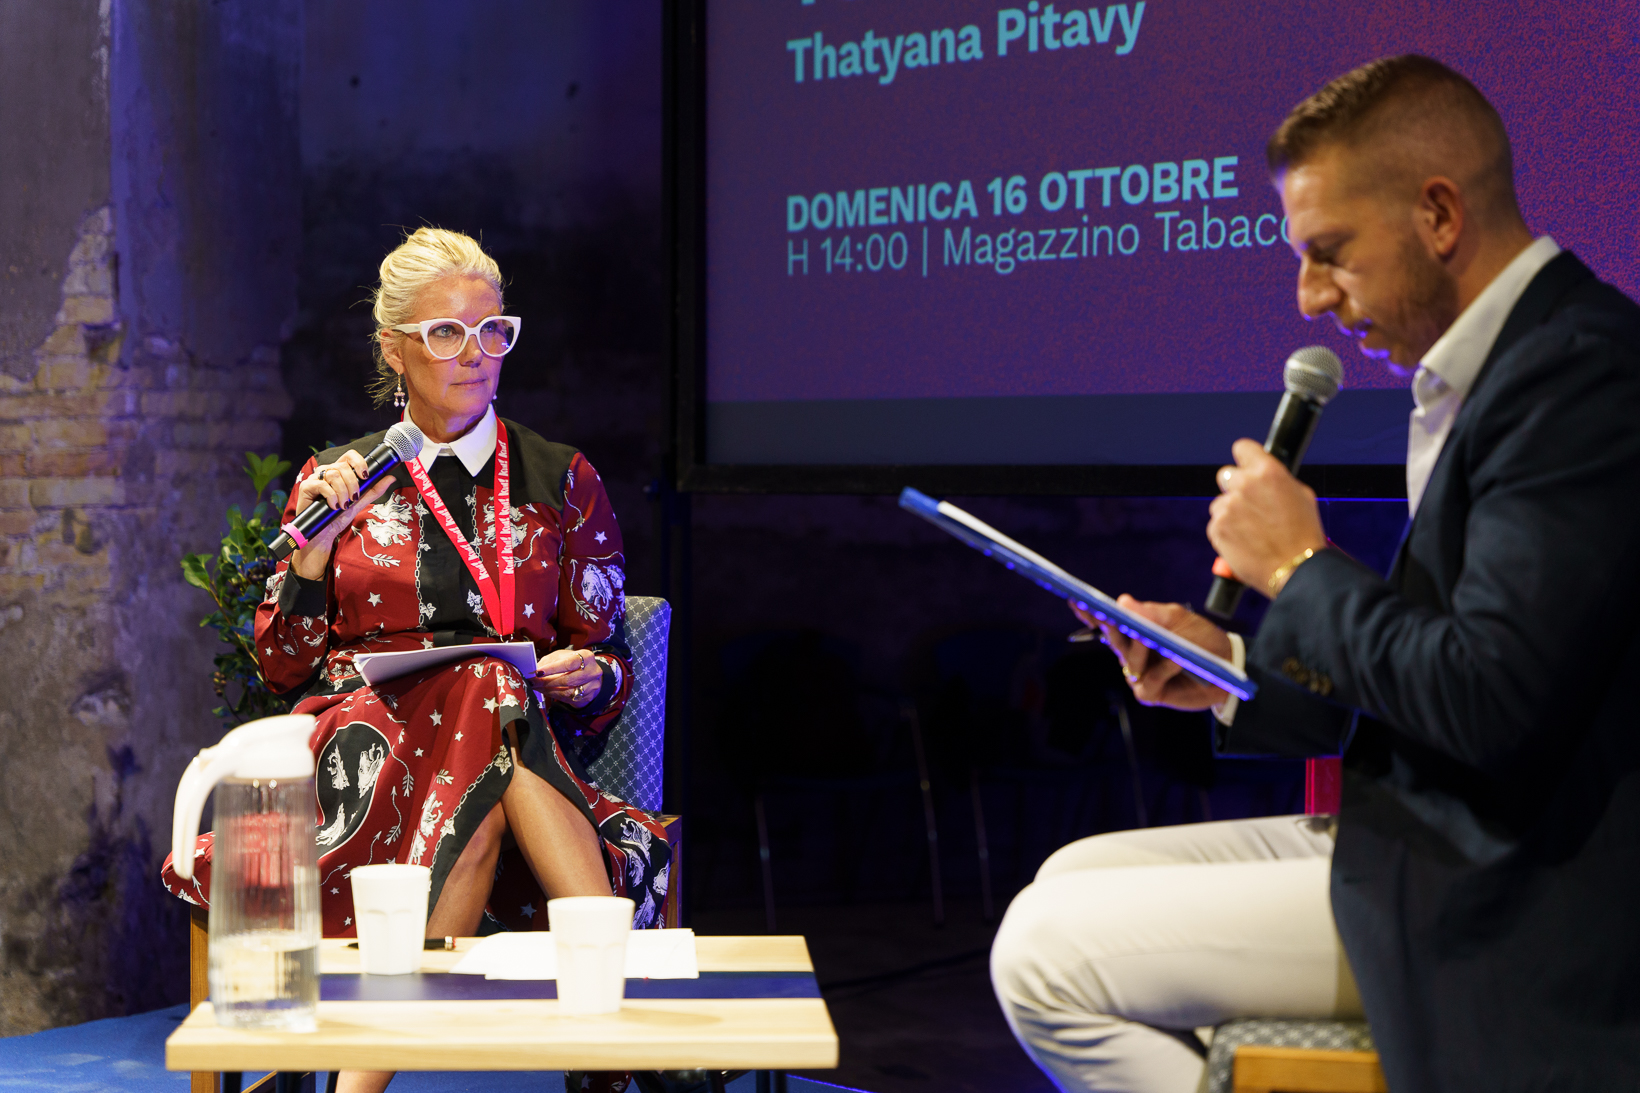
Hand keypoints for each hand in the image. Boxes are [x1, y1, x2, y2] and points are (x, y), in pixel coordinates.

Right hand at [288, 452, 394, 580]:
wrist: (324, 533)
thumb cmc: (338, 516)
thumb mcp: (360, 502)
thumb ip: (374, 490)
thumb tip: (391, 477)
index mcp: (339, 472)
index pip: (349, 456)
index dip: (359, 462)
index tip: (366, 476)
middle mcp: (326, 472)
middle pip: (343, 466)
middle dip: (353, 484)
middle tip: (353, 499)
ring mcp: (315, 478)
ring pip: (333, 474)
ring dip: (343, 492)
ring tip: (343, 505)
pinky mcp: (306, 487)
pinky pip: (322, 484)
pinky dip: (332, 496)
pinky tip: (334, 506)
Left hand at [535, 648, 601, 707]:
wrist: (588, 675)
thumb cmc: (572, 663)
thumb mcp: (562, 656)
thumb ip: (549, 661)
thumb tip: (535, 669)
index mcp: (586, 656)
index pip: (569, 663)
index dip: (553, 668)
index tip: (538, 672)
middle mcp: (592, 671)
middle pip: (568, 679)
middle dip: (548, 681)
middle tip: (534, 682)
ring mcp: (592, 685)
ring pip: (567, 691)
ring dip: (549, 690)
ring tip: (537, 686)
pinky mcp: (589, 696)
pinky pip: (568, 698)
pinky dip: (554, 695)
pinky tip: (546, 691)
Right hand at [1070, 596, 1232, 709]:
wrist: (1227, 667)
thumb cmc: (1201, 640)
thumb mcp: (1179, 620)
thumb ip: (1152, 613)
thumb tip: (1124, 602)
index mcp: (1136, 632)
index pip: (1107, 622)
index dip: (1090, 613)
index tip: (1075, 599)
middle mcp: (1132, 654)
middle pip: (1113, 639)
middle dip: (1111, 628)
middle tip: (1111, 617)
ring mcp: (1139, 675)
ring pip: (1130, 661)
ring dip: (1144, 650)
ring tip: (1160, 642)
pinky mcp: (1149, 693)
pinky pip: (1149, 680)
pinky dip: (1164, 669)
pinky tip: (1178, 661)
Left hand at [1208, 439, 1327, 595]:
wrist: (1295, 568)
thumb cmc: (1303, 534)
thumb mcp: (1301, 495)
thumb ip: (1277, 480)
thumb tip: (1264, 476)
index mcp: (1267, 472)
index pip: (1242, 448)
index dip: (1245, 457)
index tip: (1245, 464)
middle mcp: (1244, 485)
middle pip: (1226, 474)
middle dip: (1235, 486)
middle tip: (1249, 504)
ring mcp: (1228, 507)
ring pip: (1220, 502)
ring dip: (1231, 513)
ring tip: (1252, 531)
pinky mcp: (1217, 527)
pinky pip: (1216, 523)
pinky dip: (1226, 532)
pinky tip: (1245, 542)